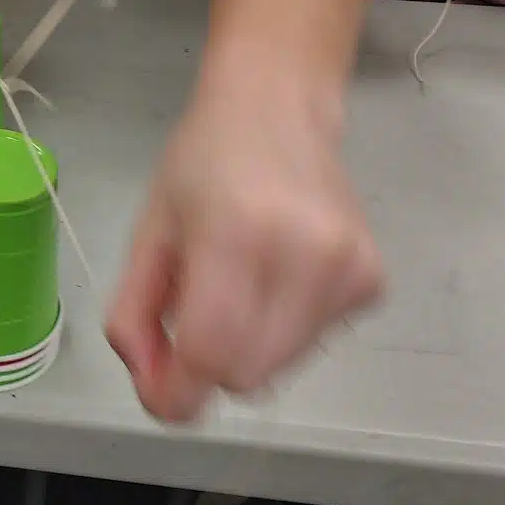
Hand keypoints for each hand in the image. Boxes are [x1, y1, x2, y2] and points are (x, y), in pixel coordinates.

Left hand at [105, 81, 382, 422]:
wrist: (278, 108)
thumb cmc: (202, 165)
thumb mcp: (147, 233)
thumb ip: (133, 315)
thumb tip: (153, 388)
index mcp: (236, 234)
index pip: (211, 352)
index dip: (177, 391)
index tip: (159, 396)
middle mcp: (304, 254)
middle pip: (247, 374)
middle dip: (208, 367)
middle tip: (190, 321)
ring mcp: (348, 269)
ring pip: (281, 367)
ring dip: (246, 347)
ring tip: (237, 283)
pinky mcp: (372, 281)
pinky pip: (312, 343)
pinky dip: (282, 328)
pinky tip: (276, 274)